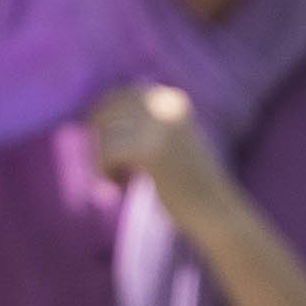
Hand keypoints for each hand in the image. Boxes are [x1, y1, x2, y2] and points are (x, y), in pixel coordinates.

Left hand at [85, 83, 220, 213]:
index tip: (98, 145)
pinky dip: (104, 174)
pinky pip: (107, 154)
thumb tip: (91, 115)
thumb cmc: (186, 182)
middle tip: (105, 168)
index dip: (99, 118)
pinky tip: (119, 189)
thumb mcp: (166, 141)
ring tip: (118, 182)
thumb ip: (138, 125)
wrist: (214, 210)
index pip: (119, 95)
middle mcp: (167, 105)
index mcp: (171, 100)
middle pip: (106, 111)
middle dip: (96, 139)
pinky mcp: (152, 150)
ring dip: (100, 161)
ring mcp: (161, 126)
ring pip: (103, 133)